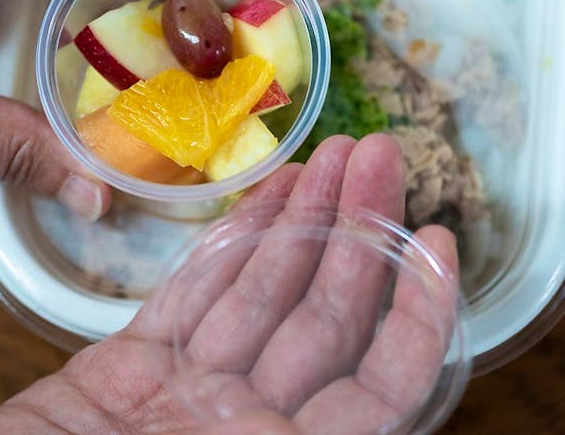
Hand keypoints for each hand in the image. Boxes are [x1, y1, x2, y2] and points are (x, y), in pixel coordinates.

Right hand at [0, 134, 459, 434]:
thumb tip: (382, 420)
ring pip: (261, 295)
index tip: (434, 244)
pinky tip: (266, 198)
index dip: (414, 317)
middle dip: (357, 233)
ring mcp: (187, 397)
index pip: (377, 389)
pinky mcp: (130, 369)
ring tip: (335, 157)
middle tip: (382, 156)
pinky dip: (231, 245)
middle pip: (321, 322)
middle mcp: (244, 430)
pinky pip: (194, 296)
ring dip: (300, 223)